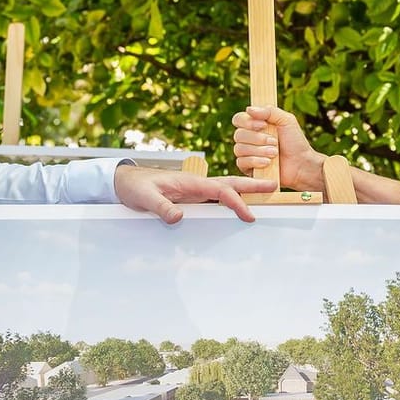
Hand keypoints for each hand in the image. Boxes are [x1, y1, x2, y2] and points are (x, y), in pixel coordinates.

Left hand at [113, 164, 262, 223]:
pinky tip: (237, 208)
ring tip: (264, 198)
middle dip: (252, 187)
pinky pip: (215, 199)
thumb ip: (161, 207)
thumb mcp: (145, 198)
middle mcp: (196, 184)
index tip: (249, 216)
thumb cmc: (135, 187)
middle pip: (230, 183)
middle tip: (274, 186)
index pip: (220, 190)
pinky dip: (230, 201)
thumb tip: (179, 218)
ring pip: (225, 190)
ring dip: (244, 193)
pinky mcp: (191, 197)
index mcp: (190, 181)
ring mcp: (195, 191)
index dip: (236, 202)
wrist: (125, 182)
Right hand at [230, 105, 324, 190]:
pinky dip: (255, 161)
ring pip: (239, 149)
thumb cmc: (295, 141)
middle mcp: (248, 138)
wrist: (301, 164)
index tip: (264, 125)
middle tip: (274, 142)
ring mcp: (247, 153)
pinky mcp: (248, 168)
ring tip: (275, 153)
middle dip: (257, 138)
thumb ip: (269, 111)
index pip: (239, 119)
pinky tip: (267, 163)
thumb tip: (249, 109)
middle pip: (238, 135)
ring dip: (259, 150)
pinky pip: (241, 162)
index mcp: (255, 125)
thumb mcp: (286, 120)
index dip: (247, 122)